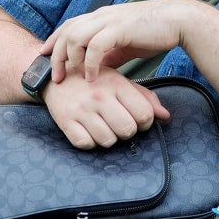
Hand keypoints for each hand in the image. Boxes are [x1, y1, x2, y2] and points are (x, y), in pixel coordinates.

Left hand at [42, 0, 187, 81]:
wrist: (178, 22)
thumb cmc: (153, 33)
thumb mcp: (124, 45)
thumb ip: (108, 54)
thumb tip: (96, 70)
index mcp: (100, 17)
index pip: (68, 25)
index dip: (54, 41)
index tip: (43, 57)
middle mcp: (101, 15)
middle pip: (66, 31)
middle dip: (56, 54)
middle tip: (55, 76)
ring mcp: (110, 20)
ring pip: (76, 36)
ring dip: (70, 58)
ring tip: (71, 77)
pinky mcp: (120, 28)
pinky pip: (96, 45)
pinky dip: (90, 62)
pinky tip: (92, 78)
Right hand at [42, 65, 168, 147]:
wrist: (52, 75)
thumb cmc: (91, 79)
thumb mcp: (118, 80)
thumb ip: (144, 97)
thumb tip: (165, 116)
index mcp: (115, 84)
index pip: (144, 114)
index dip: (145, 123)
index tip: (136, 120)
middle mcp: (99, 96)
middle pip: (128, 130)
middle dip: (127, 132)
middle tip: (119, 124)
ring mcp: (81, 109)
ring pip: (108, 141)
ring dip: (108, 138)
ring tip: (102, 126)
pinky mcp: (65, 121)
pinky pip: (86, 144)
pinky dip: (89, 141)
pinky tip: (88, 130)